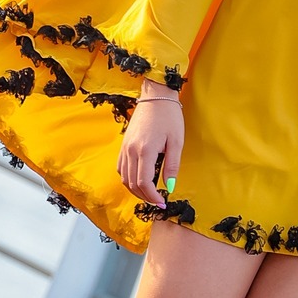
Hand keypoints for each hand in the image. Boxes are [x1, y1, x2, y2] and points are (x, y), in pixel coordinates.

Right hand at [117, 79, 183, 206]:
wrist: (156, 96)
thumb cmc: (169, 116)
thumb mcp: (176, 141)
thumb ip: (172, 165)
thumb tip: (170, 186)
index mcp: (145, 151)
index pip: (144, 183)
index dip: (152, 197)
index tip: (162, 202)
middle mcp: (131, 151)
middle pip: (132, 184)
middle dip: (145, 197)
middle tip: (157, 201)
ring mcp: (124, 148)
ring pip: (124, 178)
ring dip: (135, 190)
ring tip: (149, 193)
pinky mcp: (123, 144)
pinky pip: (121, 168)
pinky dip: (128, 178)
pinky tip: (139, 179)